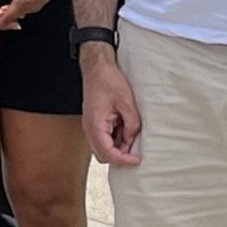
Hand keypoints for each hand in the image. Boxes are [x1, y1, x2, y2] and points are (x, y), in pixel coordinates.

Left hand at [0, 0, 68, 30]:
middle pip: (11, 18)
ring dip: (6, 16)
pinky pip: (23, 11)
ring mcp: (35, 6)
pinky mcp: (38, 3)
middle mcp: (29, 8)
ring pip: (17, 15)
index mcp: (23, 2)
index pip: (6, 17)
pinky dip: (14, 11)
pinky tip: (10, 7)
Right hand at [80, 51, 142, 165]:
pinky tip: (125, 130)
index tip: (137, 160)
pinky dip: (114, 139)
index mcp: (95, 125)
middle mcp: (89, 128)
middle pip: (103, 155)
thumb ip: (132, 125)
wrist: (97, 66)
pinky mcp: (94, 121)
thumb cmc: (107, 80)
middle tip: (134, 152)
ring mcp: (91, 125)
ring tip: (131, 136)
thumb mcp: (126, 102)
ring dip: (117, 147)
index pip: (108, 153)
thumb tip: (133, 139)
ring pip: (102, 148)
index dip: (124, 160)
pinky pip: (103, 138)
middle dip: (119, 156)